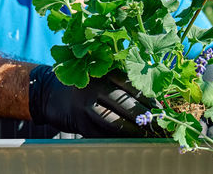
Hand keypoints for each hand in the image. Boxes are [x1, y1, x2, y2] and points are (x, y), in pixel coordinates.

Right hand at [29, 65, 160, 137]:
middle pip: (126, 103)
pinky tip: (130, 141)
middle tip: (161, 125)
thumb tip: (151, 99)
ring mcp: (85, 105)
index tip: (163, 108)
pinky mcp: (78, 122)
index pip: (133, 86)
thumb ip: (120, 82)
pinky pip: (102, 134)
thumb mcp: (100, 75)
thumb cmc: (84, 84)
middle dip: (145, 116)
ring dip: (134, 131)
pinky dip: (117, 139)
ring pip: (114, 121)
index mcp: (104, 72)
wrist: (49, 91)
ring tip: (149, 136)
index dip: (150, 98)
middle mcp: (95, 86)